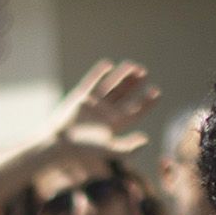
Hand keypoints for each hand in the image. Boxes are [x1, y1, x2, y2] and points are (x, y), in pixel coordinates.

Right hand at [46, 58, 162, 154]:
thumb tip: (146, 140)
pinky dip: (99, 73)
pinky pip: (92, 82)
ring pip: (111, 87)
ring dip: (121, 76)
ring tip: (132, 66)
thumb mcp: (109, 150)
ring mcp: (93, 105)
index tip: (156, 92)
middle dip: (135, 84)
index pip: (135, 111)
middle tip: (144, 73)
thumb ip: (128, 147)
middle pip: (124, 96)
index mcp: (115, 124)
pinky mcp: (81, 98)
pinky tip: (108, 65)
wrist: (59, 143)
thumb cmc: (84, 149)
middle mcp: (106, 113)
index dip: (146, 102)